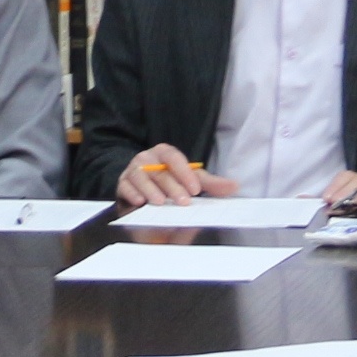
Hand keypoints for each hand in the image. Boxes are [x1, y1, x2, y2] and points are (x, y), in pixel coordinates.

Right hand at [116, 146, 239, 206]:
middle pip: (159, 171)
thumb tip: (234, 186)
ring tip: (160, 202)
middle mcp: (147, 158)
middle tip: (183, 201)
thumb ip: (210, 183)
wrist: (140, 182)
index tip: (195, 189)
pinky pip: (124, 185)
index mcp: (165, 153)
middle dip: (172, 186)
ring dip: (150, 189)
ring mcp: (133, 170)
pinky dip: (131, 193)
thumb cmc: (168, 178)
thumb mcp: (190, 179)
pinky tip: (139, 202)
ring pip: (140, 176)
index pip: (174, 158)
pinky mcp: (122, 183)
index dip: (185, 173)